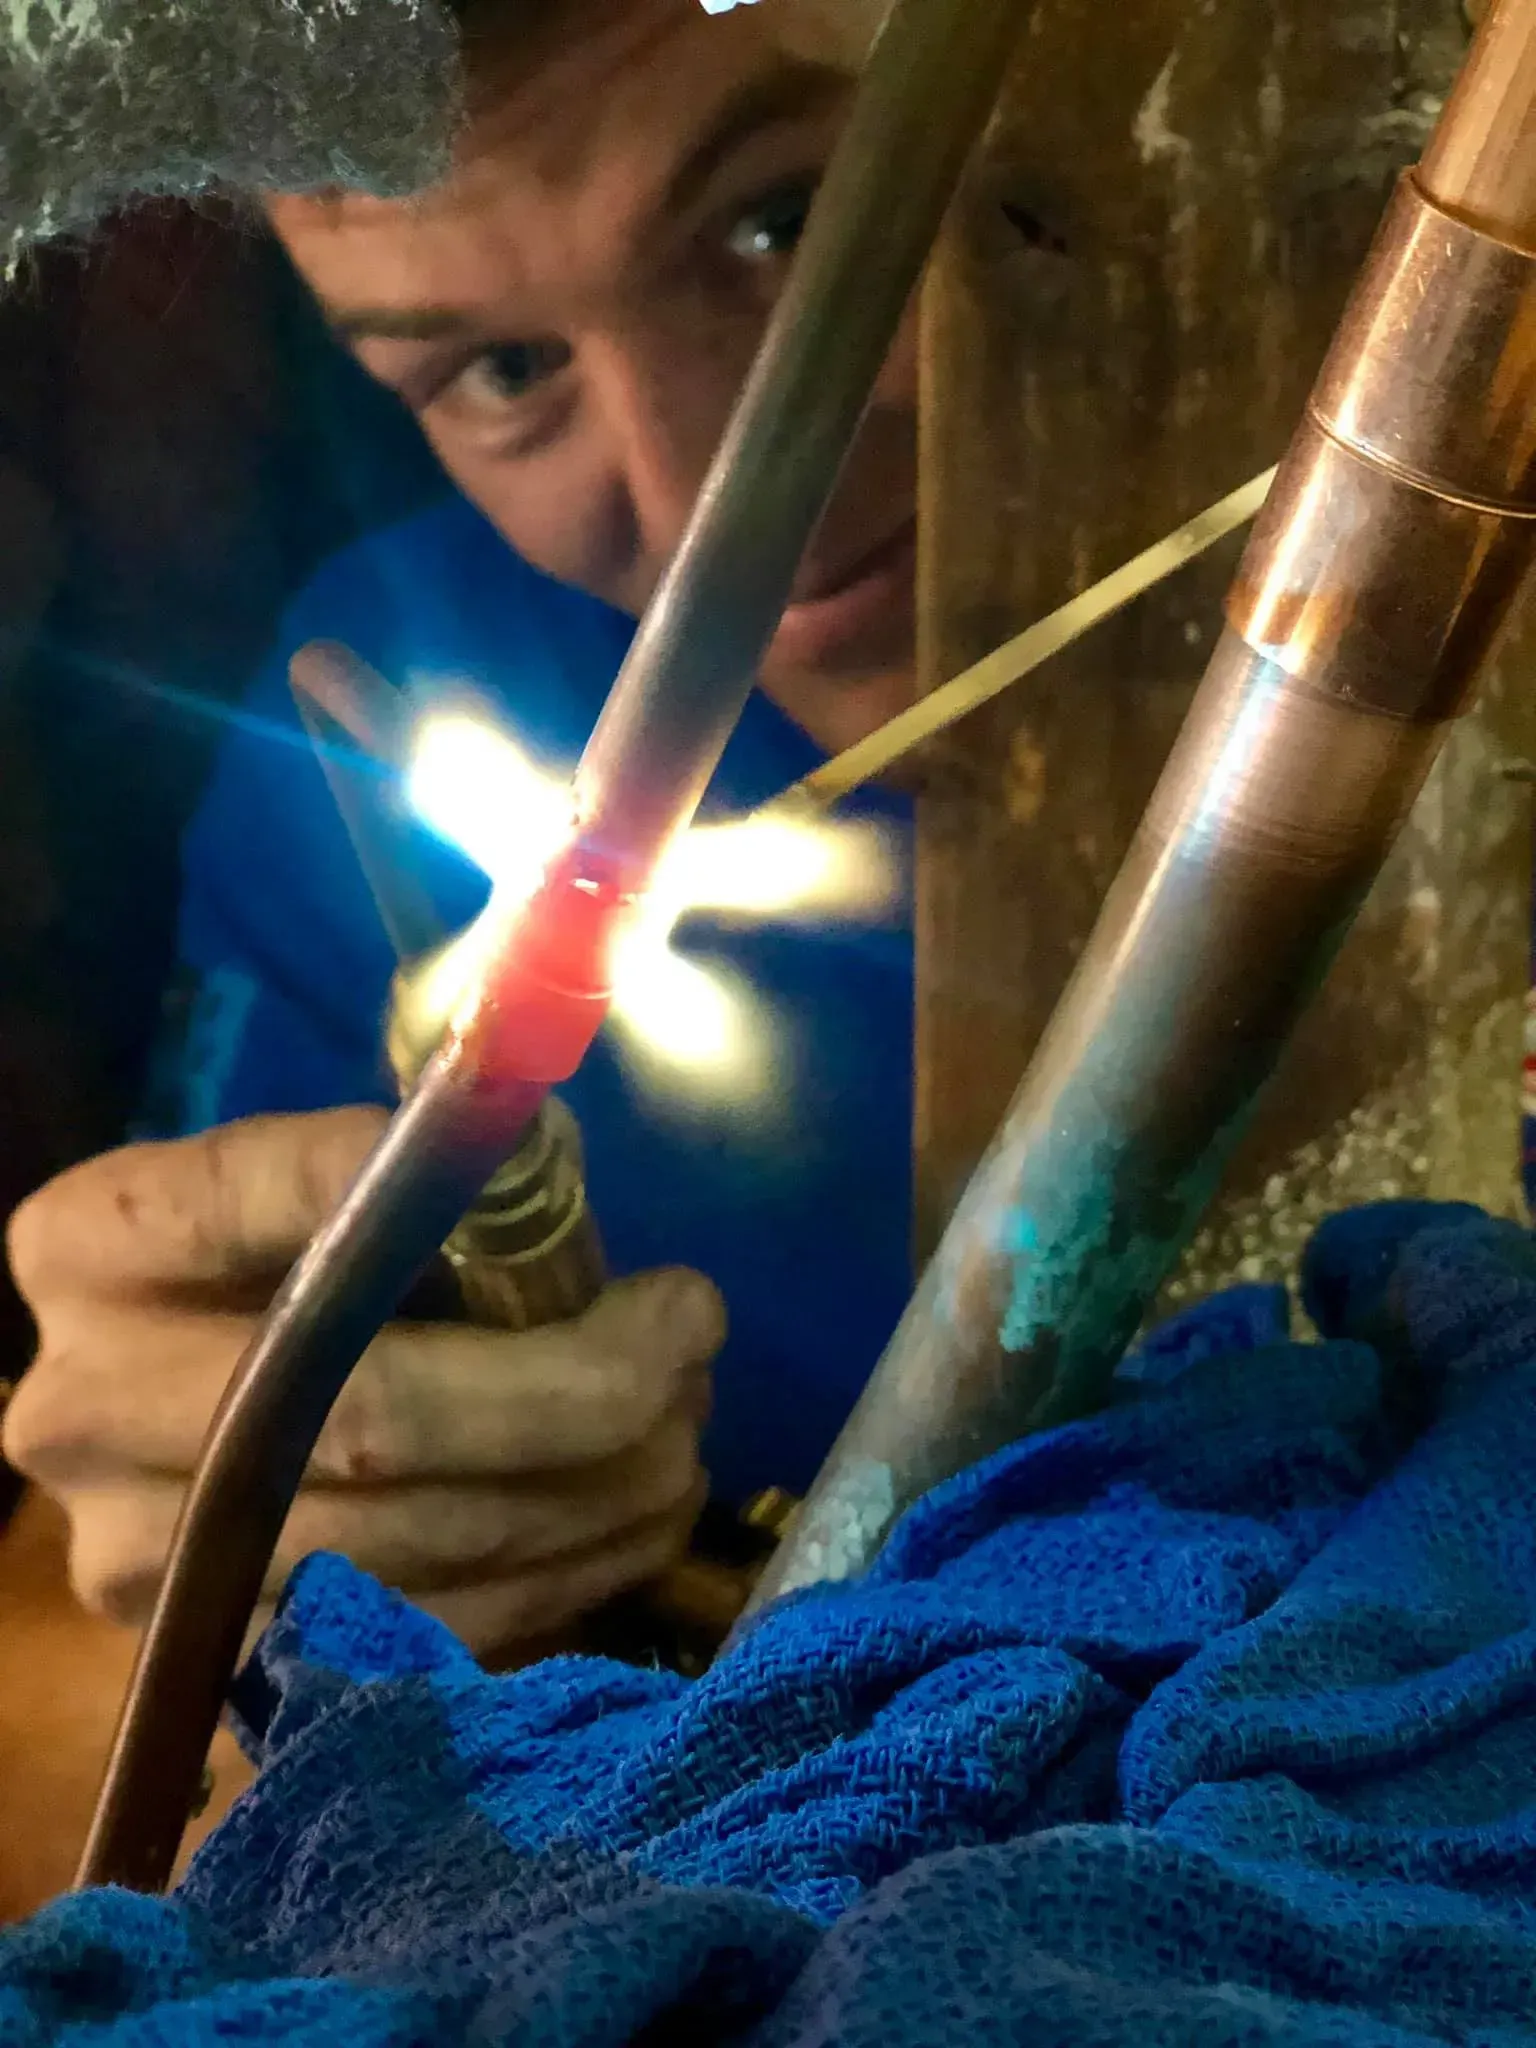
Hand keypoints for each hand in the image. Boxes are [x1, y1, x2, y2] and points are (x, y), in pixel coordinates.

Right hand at [4, 1108, 723, 1655]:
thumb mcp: (309, 1190)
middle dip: (582, 1385)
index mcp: (94, 1247)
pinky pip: (439, 1628)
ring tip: (683, 1418)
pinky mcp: (228, 1672)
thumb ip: (413, 1171)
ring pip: (426, 1539)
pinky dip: (570, 1569)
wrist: (177, 1442)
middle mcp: (84, 1413)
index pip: (284, 1198)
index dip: (453, 1198)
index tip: (576, 1183)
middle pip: (376, 1415)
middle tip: (691, 1335)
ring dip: (601, 1482)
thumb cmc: (274, 1276)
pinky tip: (638, 1511)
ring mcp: (148, 1567)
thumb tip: (556, 1153)